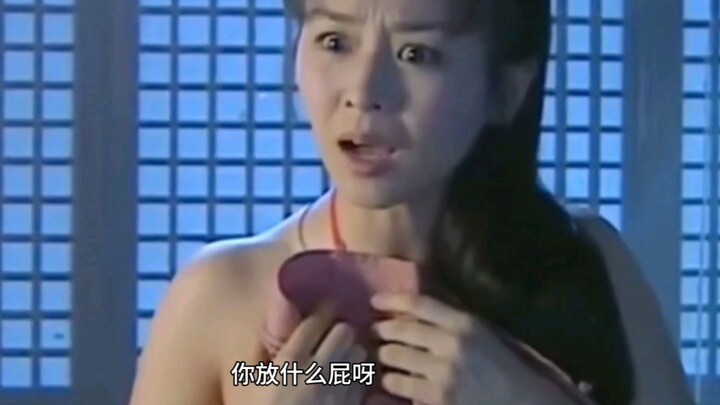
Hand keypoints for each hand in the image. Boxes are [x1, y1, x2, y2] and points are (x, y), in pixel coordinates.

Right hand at [255, 304, 368, 404]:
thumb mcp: (251, 382)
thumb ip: (263, 350)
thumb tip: (281, 316)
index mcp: (288, 363)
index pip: (314, 323)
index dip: (322, 311)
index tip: (326, 308)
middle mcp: (315, 372)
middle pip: (343, 332)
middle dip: (341, 330)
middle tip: (337, 332)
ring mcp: (336, 392)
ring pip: (358, 354)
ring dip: (353, 351)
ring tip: (347, 353)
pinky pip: (363, 381)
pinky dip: (360, 376)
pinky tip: (352, 378)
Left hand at [370, 293, 588, 404]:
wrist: (526, 403)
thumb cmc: (508, 368)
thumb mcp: (486, 335)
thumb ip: (454, 323)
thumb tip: (416, 312)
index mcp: (465, 323)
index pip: (420, 304)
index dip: (393, 300)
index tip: (375, 301)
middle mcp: (451, 344)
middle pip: (401, 330)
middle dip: (381, 331)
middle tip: (373, 332)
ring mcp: (443, 374)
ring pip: (395, 359)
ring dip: (384, 358)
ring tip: (381, 358)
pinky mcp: (438, 400)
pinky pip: (402, 387)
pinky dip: (394, 384)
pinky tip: (393, 383)